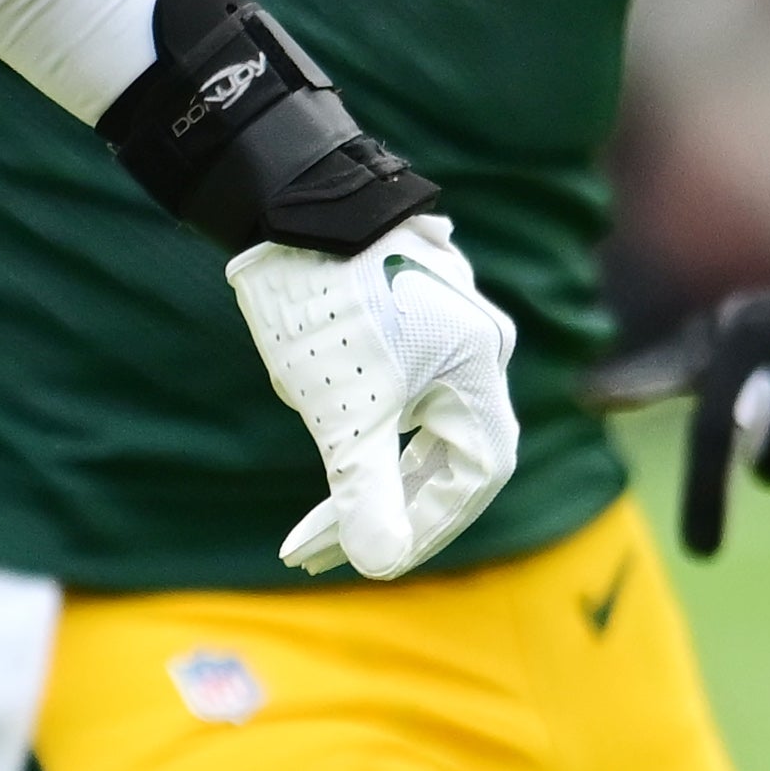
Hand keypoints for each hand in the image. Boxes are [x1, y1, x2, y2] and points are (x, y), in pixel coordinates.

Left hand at [231, 214, 522, 580]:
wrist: (289, 204)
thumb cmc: (326, 304)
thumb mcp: (343, 411)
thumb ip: (365, 489)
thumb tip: (380, 565)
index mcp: (480, 367)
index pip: (478, 472)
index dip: (430, 524)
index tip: (377, 562)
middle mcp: (473, 350)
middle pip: (441, 459)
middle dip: (375, 513)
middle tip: (307, 555)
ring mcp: (439, 334)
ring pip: (411, 431)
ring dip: (359, 482)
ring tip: (298, 528)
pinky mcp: (402, 323)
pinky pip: (393, 398)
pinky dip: (357, 437)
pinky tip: (317, 452)